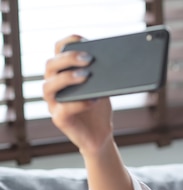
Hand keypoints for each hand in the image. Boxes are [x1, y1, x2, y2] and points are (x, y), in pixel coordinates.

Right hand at [42, 35, 113, 157]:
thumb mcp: (102, 87)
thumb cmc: (99, 108)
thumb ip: (100, 74)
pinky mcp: (59, 119)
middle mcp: (53, 86)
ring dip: (67, 78)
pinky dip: (79, 103)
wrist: (100, 135)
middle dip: (68, 59)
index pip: (57, 52)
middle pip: (51, 65)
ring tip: (86, 76)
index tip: (81, 39)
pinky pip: (63, 109)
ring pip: (49, 86)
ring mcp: (53, 103)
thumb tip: (113, 58)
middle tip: (88, 59)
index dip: (66, 43)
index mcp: (62, 73)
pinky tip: (93, 100)